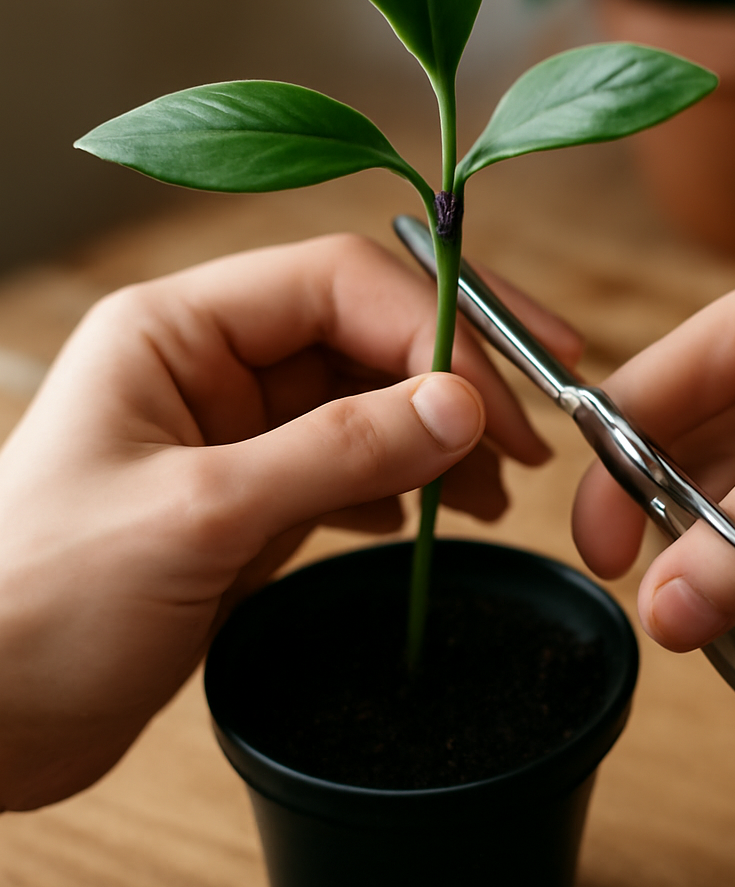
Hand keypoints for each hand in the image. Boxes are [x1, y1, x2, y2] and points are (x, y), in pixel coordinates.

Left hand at [0, 234, 577, 809]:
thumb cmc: (43, 604)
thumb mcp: (201, 517)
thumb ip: (339, 452)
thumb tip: (465, 405)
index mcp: (176, 330)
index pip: (335, 282)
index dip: (432, 327)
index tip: (501, 402)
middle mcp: (205, 367)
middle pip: (360, 334)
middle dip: (450, 376)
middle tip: (533, 431)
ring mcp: (227, 437)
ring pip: (362, 403)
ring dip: (436, 434)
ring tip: (499, 490)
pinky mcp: (242, 504)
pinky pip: (345, 468)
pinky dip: (400, 486)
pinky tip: (434, 518)